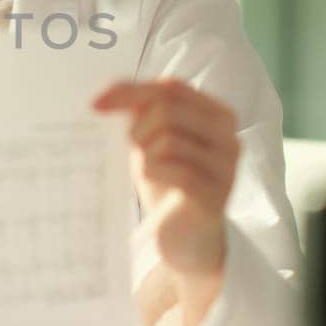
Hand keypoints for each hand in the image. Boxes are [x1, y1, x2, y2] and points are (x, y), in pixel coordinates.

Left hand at [92, 79, 240, 325]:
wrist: (184, 238)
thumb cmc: (168, 183)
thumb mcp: (152, 139)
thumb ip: (139, 111)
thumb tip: (103, 97)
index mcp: (218, 115)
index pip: (172, 88)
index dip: (131, 91)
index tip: (95, 104)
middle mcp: (229, 137)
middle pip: (168, 110)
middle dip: (138, 129)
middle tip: (132, 151)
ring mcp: (226, 167)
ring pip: (168, 140)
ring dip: (144, 155)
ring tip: (146, 172)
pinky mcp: (216, 196)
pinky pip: (175, 170)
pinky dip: (152, 173)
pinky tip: (151, 182)